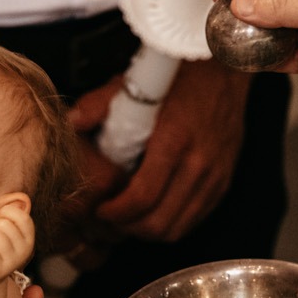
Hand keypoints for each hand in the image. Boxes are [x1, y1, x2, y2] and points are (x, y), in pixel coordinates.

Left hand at [73, 61, 249, 242]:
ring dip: (149, 230)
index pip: (142, 198)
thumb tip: (71, 122)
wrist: (226, 67)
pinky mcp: (224, 181)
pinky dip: (172, 223)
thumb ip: (99, 103)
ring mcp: (215, 175)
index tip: (101, 210)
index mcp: (174, 140)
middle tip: (110, 218)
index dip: (116, 213)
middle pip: (158, 223)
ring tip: (129, 218)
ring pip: (178, 228)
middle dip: (128, 227)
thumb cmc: (181, 75)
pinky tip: (155, 209)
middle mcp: (199, 163)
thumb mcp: (135, 82)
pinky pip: (196, 218)